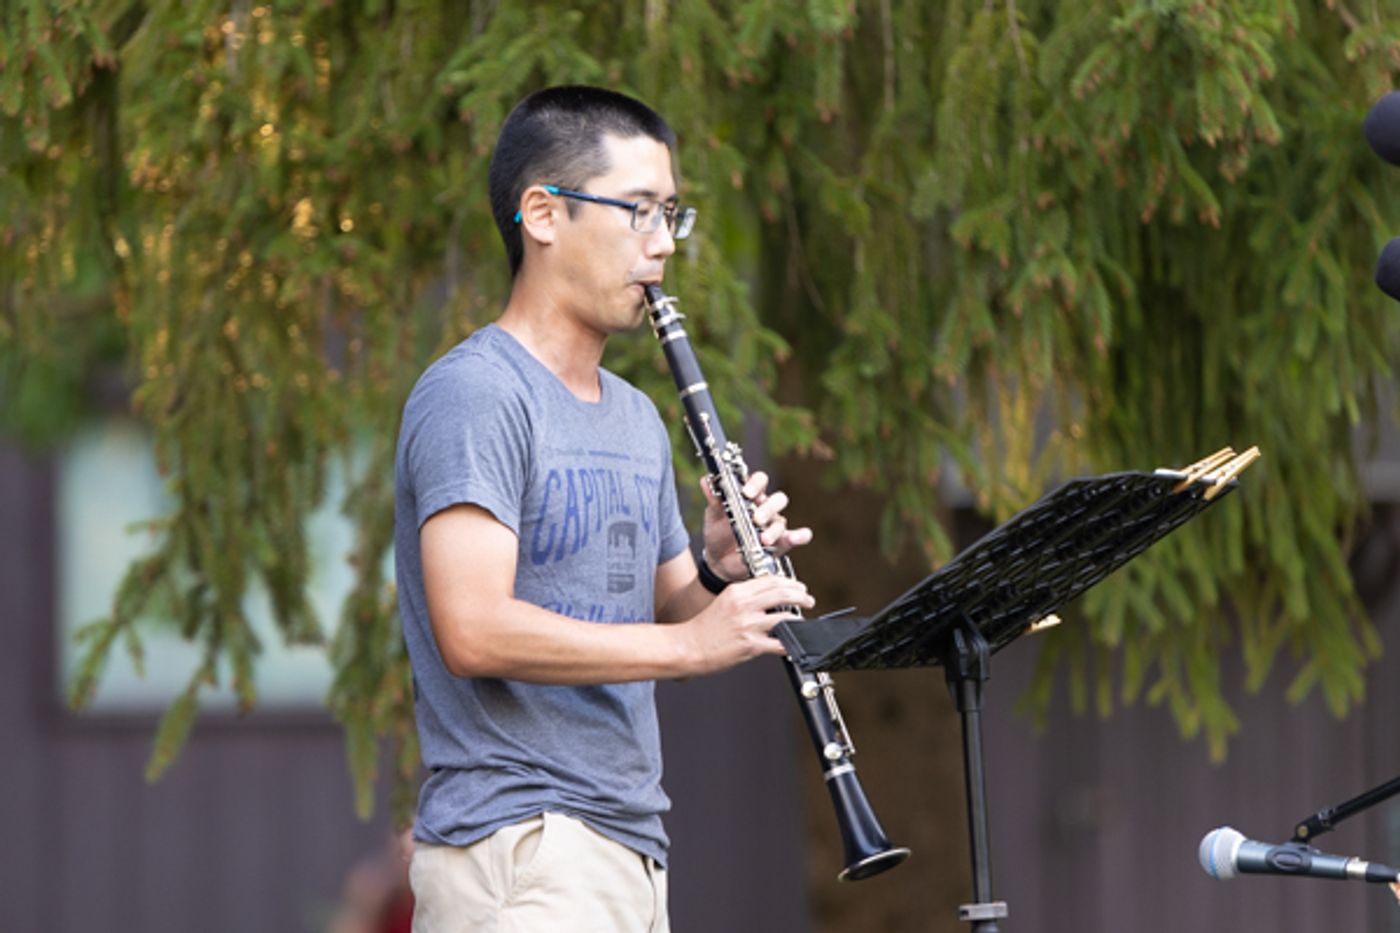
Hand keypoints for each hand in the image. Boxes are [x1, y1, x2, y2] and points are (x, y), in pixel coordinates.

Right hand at [682, 575, 812, 673]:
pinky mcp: (750, 645)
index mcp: (737, 592)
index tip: (797, 586)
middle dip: (801, 595)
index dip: (789, 583)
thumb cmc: (704, 628)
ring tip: (803, 621)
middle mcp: (743, 605)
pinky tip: (795, 643)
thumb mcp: (724, 603)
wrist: (688, 646)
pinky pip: (779, 643)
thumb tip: (769, 599)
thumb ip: (745, 599)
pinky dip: (791, 643)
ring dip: (799, 618)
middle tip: (808, 599)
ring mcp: (748, 625)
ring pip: (785, 616)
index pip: (770, 580)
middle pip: (782, 593)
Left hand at [700, 471, 814, 582]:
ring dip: (774, 529)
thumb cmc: (718, 534)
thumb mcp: (713, 516)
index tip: (746, 493)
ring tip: (763, 540)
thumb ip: (714, 499)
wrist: (718, 560)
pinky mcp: (781, 543)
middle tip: (756, 519)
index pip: (760, 481)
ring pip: (782, 521)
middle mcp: (766, 508)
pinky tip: (795, 538)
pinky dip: (800, 536)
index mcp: (750, 497)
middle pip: (778, 499)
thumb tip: (706, 480)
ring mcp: (774, 526)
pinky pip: (798, 536)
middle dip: (768, 508)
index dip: (756, 484)